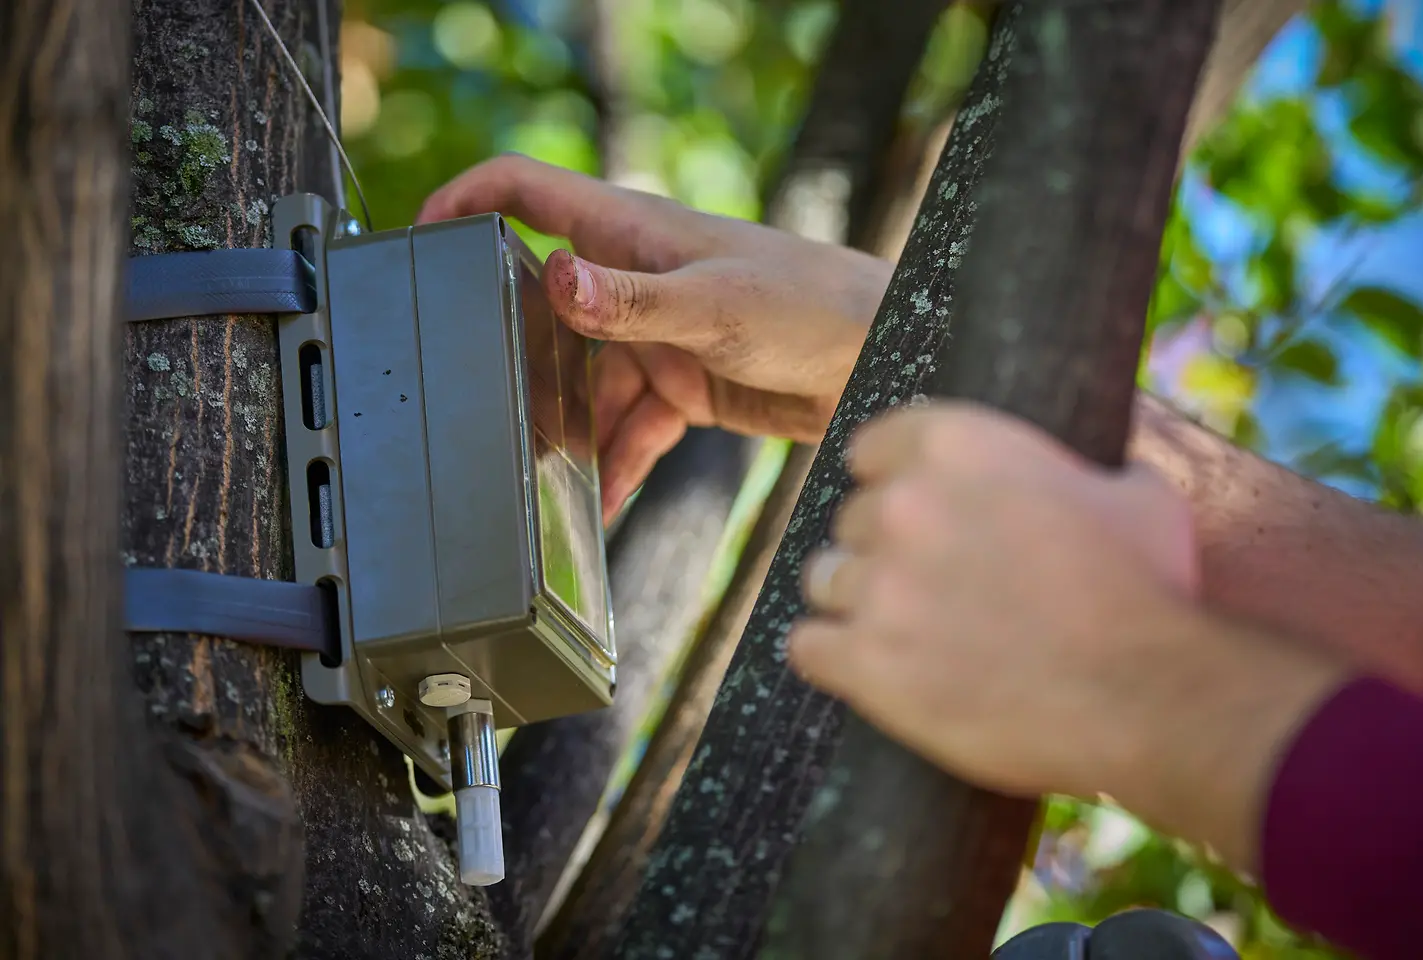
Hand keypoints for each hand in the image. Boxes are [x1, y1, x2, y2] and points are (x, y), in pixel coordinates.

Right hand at [417, 154, 890, 519]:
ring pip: (586, 384)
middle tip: (480, 406)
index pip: (526, 191)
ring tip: (541, 479)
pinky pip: (632, 428)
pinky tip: (601, 503)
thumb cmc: (813, 302)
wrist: (883, 357)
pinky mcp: (684, 385)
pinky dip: (617, 463)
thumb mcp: (715, 302)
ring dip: (568, 431)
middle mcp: (634, 280)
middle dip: (514, 355)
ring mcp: (656, 335)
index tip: (420, 237)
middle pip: (544, 308)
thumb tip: (555, 277)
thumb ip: (632, 301)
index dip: (467, 201)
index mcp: (632, 234)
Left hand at [790, 402, 1350, 868]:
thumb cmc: (1151, 589)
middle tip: (927, 582)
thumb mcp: (1131, 493)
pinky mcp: (866, 663)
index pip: (873, 446)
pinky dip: (831, 656)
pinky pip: (807, 647)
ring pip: (824, 578)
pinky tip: (862, 665)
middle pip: (852, 518)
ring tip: (900, 627)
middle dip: (884, 547)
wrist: (1151, 696)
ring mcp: (879, 586)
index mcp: (956, 444)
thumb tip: (1082, 472)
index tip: (913, 509)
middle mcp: (903, 505)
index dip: (892, 478)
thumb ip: (1077, 468)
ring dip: (854, 599)